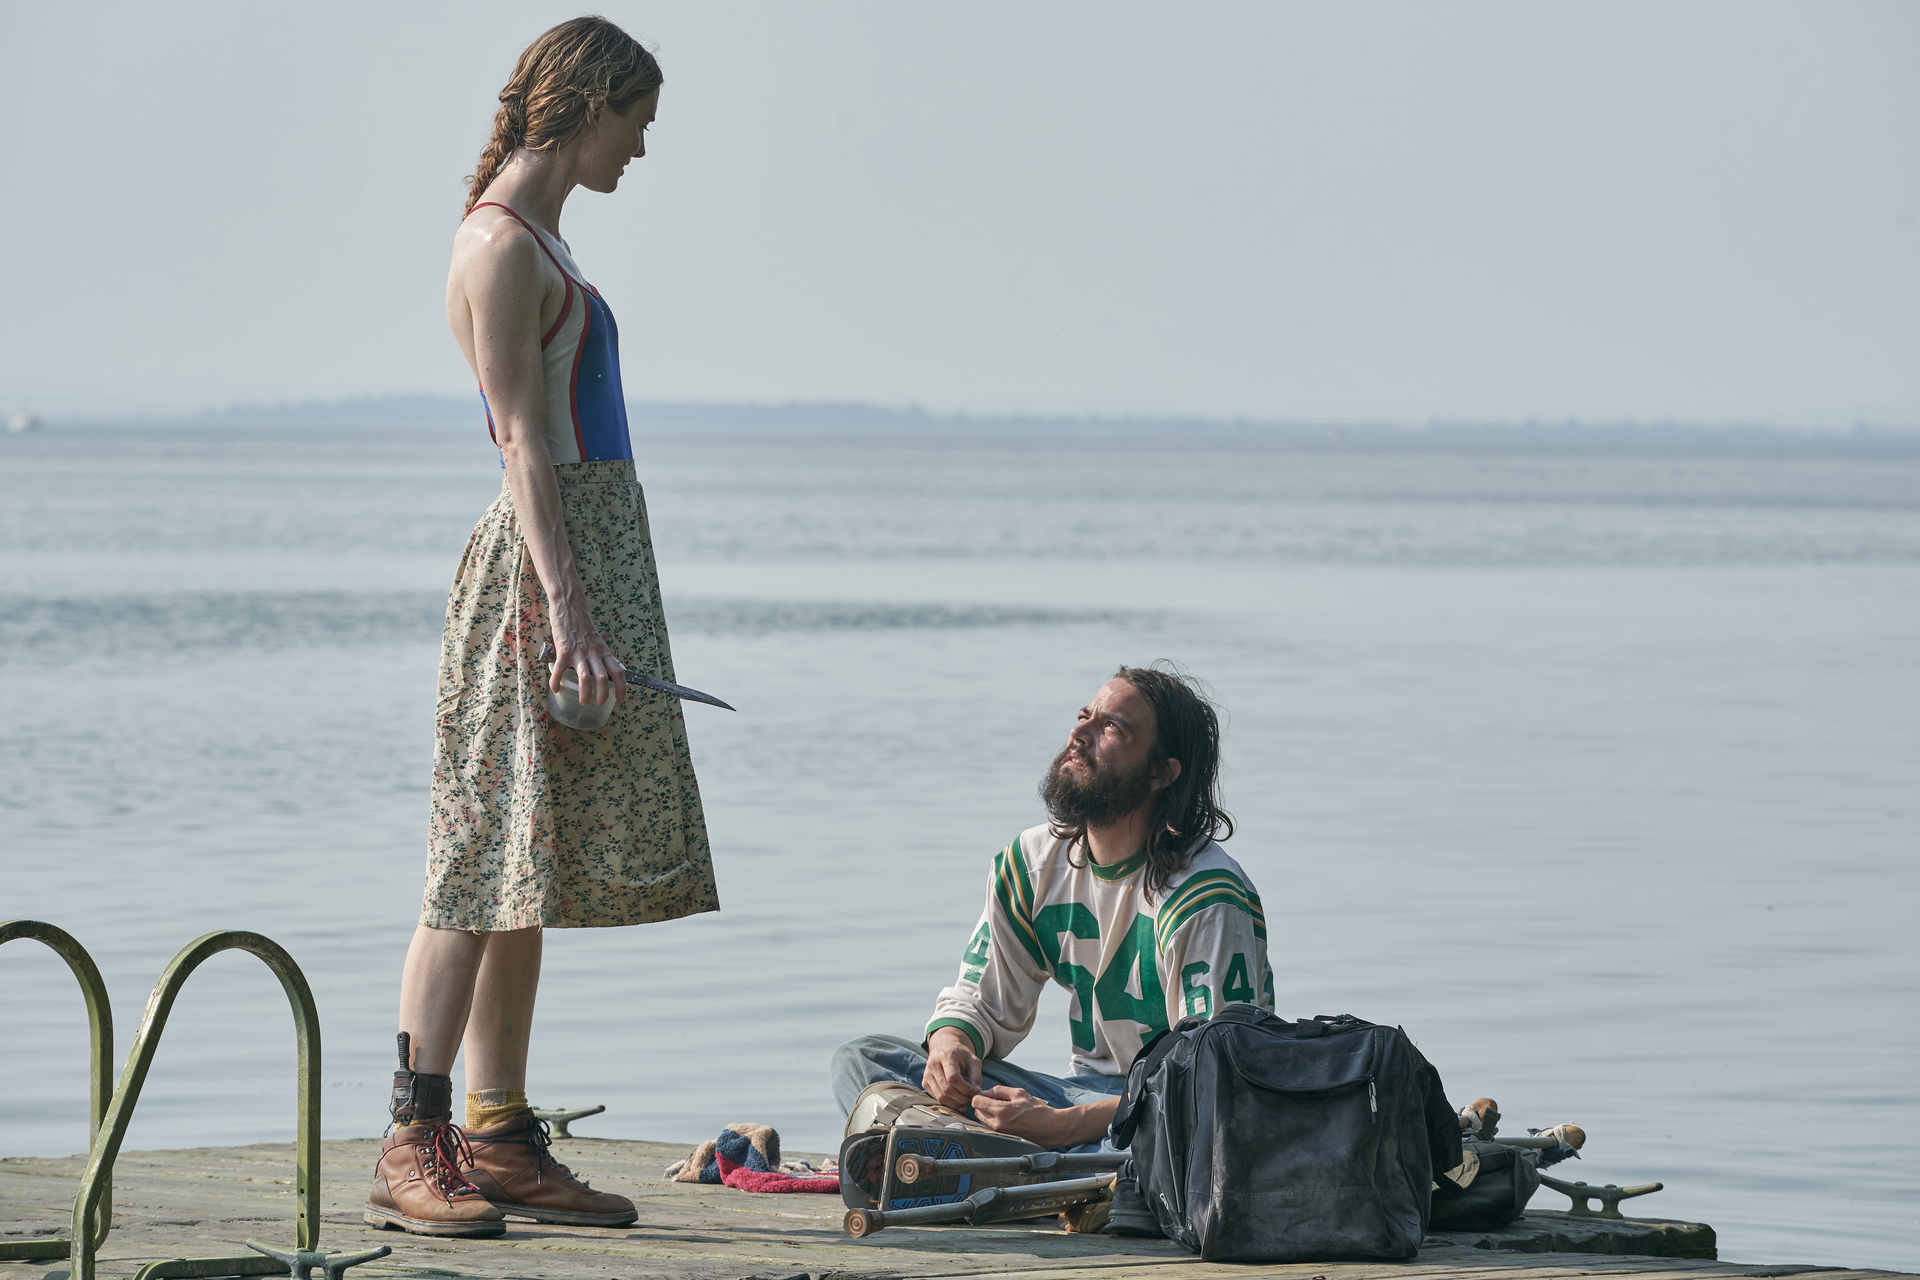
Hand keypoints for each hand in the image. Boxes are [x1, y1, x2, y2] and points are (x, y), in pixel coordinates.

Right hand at [549, 625, 627, 708]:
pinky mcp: (563, 650)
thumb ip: (599, 653)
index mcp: (603, 651)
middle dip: (602, 696)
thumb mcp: (596, 639)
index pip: (618, 672)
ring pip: (585, 678)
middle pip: (603, 679)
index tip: (621, 699)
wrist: (569, 605)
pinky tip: (556, 688)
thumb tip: (603, 667)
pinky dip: (557, 683)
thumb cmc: (582, 623)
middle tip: (598, 704)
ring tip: (583, 701)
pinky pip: (559, 671)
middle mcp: (593, 653)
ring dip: (585, 694)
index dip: (622, 688)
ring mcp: (578, 652)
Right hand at [921, 1026, 982, 1107]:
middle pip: (947, 1089)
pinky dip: (948, 1103)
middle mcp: (933, 1064)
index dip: (966, 1089)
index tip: (975, 1092)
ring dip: (955, 1103)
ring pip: (941, 1096)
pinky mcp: (925, 1083)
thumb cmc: (961, 1055)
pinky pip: (936, 1098)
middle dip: (962, 1098)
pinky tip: (957, 1101)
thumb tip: (976, 1092)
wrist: (945, 1048)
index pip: (953, 1078)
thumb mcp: (973, 1061)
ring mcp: (927, 1074)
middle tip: (971, 1099)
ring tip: (965, 1102)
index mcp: (946, 1056)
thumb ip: (976, 1076)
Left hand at [972, 1088, 1119, 1148]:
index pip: (976, 1102)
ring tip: (1002, 1109)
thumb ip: (1000, 1091)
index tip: (985, 1094)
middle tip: (994, 1101)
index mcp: (1001, 1111)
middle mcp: (998, 1124)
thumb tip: (985, 1092)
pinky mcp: (1003, 1139)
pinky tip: (1006, 1118)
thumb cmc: (1038, 1110)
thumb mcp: (1020, 1093)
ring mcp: (1000, 1134)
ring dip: (987, 1114)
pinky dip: (993, 1122)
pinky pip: (991, 1128)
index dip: (979, 1095)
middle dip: (982, 1105)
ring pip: (983, 1121)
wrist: (1051, 1128)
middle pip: (977, 1112)